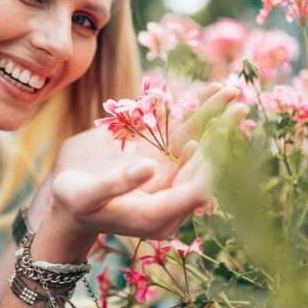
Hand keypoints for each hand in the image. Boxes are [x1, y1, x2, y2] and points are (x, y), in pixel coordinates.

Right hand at [51, 84, 242, 192]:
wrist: (69, 204)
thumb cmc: (73, 203)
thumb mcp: (87, 195)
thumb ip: (117, 183)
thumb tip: (148, 167)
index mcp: (155, 216)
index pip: (192, 192)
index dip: (206, 165)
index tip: (216, 138)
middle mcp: (169, 198)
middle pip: (201, 166)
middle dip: (220, 136)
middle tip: (238, 107)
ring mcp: (167, 177)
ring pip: (195, 145)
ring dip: (214, 120)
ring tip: (231, 92)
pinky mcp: (159, 159)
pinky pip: (180, 135)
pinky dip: (194, 114)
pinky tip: (210, 93)